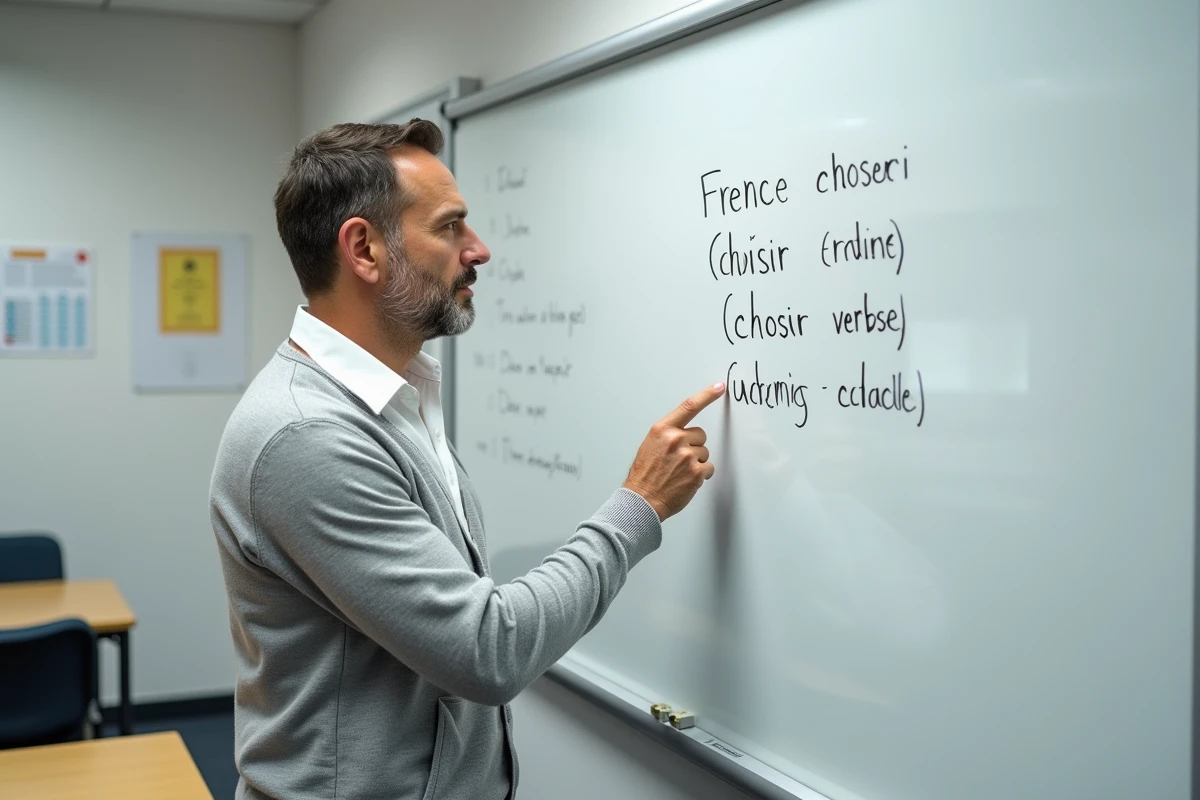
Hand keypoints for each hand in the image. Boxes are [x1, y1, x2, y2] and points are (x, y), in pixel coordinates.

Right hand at [622, 382, 725, 521]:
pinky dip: (701, 475)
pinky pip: (709, 468)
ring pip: (705, 453)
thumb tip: (684, 434)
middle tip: (678, 460)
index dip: (706, 396)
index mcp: (662, 430)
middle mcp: (675, 439)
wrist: (642, 500)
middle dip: (694, 446)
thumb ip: (668, 436)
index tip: (719, 388)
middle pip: (700, 435)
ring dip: (697, 462)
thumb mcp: (650, 446)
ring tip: (679, 473)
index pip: (688, 407)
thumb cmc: (644, 475)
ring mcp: (687, 456)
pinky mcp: (697, 472)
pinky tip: (686, 480)